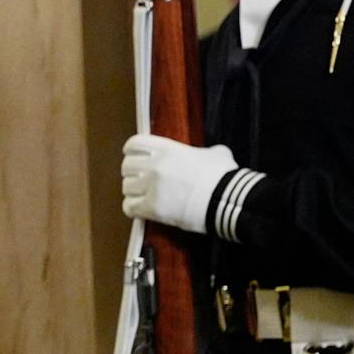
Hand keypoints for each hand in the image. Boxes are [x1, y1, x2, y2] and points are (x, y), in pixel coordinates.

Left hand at [120, 135, 236, 233]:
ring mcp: (151, 186)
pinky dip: (133, 208)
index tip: (134, 156)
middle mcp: (155, 165)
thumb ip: (205, 152)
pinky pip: (129, 206)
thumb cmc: (224, 177)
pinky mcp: (152, 207)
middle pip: (127, 166)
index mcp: (167, 149)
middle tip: (141, 180)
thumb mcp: (216, 154)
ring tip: (144, 195)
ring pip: (126, 187)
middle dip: (133, 173)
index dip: (132, 151)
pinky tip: (141, 209)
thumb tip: (212, 154)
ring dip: (134, 192)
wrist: (227, 200)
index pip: (135, 144)